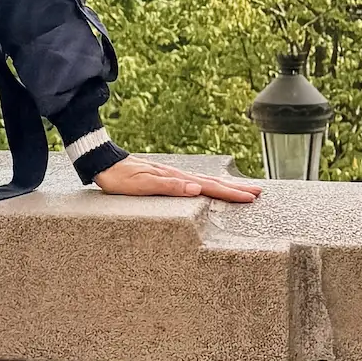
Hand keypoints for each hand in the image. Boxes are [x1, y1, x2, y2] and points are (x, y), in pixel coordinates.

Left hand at [93, 155, 261, 203]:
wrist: (104, 163)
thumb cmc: (120, 178)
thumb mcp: (142, 185)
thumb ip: (169, 187)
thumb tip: (196, 188)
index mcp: (175, 178)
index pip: (209, 186)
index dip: (230, 192)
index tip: (251, 197)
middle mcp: (177, 175)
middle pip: (212, 182)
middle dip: (235, 188)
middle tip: (257, 193)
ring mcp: (173, 175)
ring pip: (205, 180)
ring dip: (225, 185)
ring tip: (242, 189)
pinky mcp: (166, 178)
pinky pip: (195, 182)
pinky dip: (209, 184)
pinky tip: (210, 187)